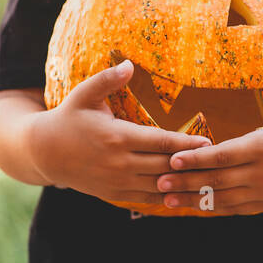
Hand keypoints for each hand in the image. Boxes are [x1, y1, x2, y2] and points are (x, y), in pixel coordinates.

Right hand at [26, 59, 211, 205]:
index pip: (160, 142)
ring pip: (158, 186)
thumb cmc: (68, 118)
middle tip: (218, 162)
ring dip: (182, 185)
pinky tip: (184, 193)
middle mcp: (119, 163)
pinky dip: (166, 197)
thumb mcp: (83, 94)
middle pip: (164, 166)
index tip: (209, 143)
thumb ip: (108, 80)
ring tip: (207, 180)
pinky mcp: (113, 194)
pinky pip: (146, 198)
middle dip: (191, 165)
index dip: (186, 143)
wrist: (44, 153)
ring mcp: (116, 182)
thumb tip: (129, 64)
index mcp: (116, 137)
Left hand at [156, 68, 262, 214]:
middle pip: (218, 180)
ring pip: (223, 199)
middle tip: (158, 181)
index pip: (226, 155)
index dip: (199, 159)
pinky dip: (213, 209)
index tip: (173, 158)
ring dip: (193, 200)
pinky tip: (191, 208)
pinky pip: (235, 209)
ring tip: (164, 200)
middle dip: (186, 182)